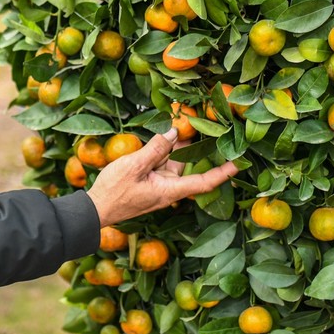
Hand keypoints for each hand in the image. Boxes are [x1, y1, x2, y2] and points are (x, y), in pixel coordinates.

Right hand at [86, 129, 237, 226]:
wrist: (94, 210)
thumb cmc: (114, 192)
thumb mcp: (134, 166)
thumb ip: (156, 149)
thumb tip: (174, 133)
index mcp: (169, 190)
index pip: (203, 182)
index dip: (222, 173)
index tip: (239, 164)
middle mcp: (168, 189)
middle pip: (187, 165)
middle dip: (193, 146)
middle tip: (198, 123)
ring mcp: (157, 186)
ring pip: (173, 162)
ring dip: (174, 146)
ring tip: (178, 123)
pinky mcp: (147, 183)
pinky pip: (160, 164)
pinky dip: (162, 151)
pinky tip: (161, 136)